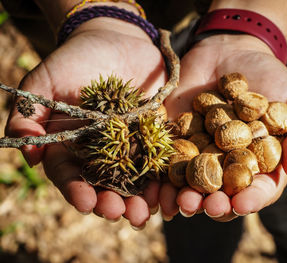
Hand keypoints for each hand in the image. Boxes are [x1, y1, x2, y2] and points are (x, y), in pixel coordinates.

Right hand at [6, 18, 165, 227]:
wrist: (116, 39)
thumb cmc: (75, 58)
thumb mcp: (44, 81)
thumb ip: (29, 115)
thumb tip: (27, 154)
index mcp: (73, 145)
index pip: (71, 175)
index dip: (76, 191)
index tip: (85, 203)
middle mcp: (102, 151)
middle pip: (105, 184)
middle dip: (112, 201)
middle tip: (120, 213)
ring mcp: (130, 144)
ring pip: (135, 179)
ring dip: (140, 198)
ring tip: (146, 212)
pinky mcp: (154, 133)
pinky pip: (161, 159)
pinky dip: (164, 177)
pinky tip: (169, 191)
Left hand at [161, 34, 286, 220]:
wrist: (231, 52)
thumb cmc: (271, 78)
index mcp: (258, 163)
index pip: (256, 189)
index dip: (251, 199)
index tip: (242, 203)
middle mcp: (227, 165)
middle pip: (221, 193)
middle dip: (213, 204)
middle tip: (206, 206)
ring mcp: (199, 153)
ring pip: (190, 184)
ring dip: (184, 197)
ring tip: (180, 201)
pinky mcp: (175, 139)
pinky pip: (166, 161)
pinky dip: (160, 178)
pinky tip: (155, 189)